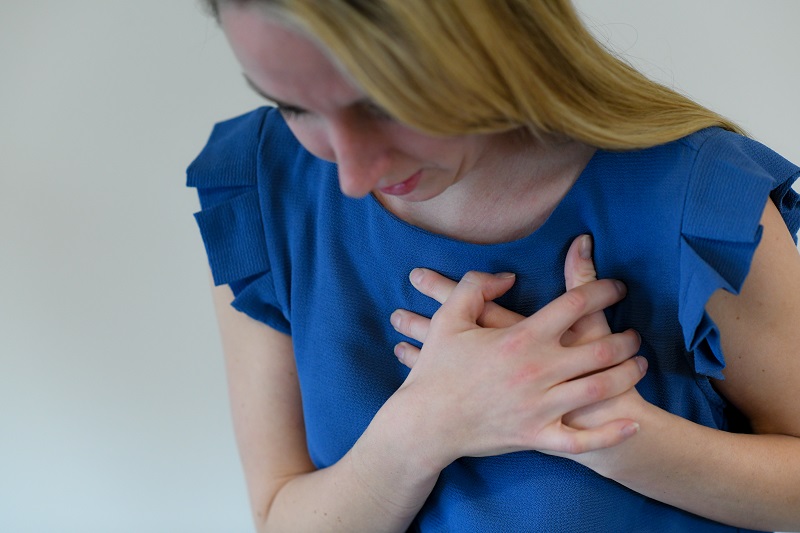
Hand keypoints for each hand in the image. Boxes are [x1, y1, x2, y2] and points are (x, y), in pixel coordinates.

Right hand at [390, 236, 644, 468]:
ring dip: (628, 374)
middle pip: (600, 349)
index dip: (603, 291)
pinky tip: (632, 423)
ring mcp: (541, 407)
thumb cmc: (437, 370)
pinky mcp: (537, 436)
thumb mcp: (449, 319)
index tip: (618, 288)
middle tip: (636, 333)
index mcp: (521, 338)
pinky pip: (583, 440)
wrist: (425, 424)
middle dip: (626, 338)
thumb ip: (476, 287)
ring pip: (600, 388)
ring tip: (639, 364)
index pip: (575, 305)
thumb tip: (507, 276)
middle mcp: (538, 371)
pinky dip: (612, 434)